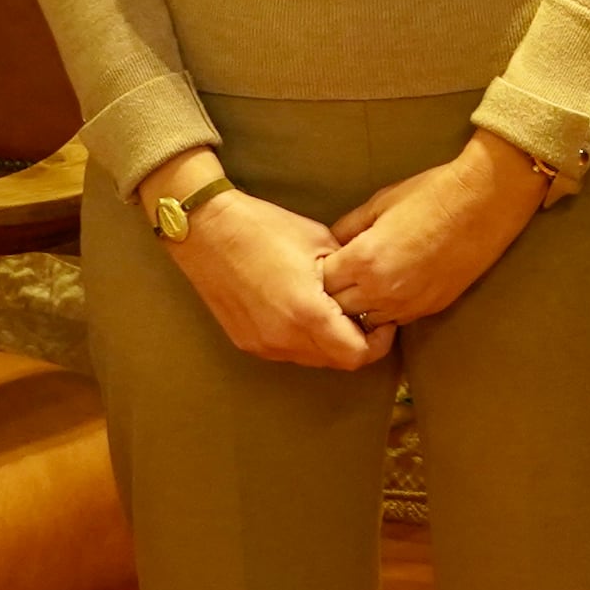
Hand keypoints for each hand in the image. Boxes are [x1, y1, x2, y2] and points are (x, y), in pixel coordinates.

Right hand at [150, 169, 386, 369]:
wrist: (206, 231)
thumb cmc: (264, 228)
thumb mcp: (320, 242)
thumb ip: (347, 275)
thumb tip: (365, 291)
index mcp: (307, 313)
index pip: (357, 354)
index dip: (378, 341)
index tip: (383, 320)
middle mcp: (284, 339)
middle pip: (337, 362)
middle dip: (356, 342)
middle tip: (361, 313)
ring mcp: (262, 345)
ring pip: (311, 359)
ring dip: (329, 343)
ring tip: (331, 310)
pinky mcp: (246, 342)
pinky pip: (287, 352)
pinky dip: (303, 339)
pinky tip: (302, 310)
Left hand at [318, 132, 547, 332]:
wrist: (482, 204)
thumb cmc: (430, 195)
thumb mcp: (379, 203)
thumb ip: (348, 227)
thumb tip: (331, 244)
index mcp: (363, 260)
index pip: (322, 283)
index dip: (320, 272)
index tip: (325, 261)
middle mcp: (380, 290)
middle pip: (338, 310)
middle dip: (334, 294)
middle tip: (339, 276)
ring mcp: (406, 304)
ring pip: (365, 322)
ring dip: (359, 307)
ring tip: (363, 286)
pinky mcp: (428, 309)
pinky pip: (394, 320)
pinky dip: (386, 310)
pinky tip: (390, 289)